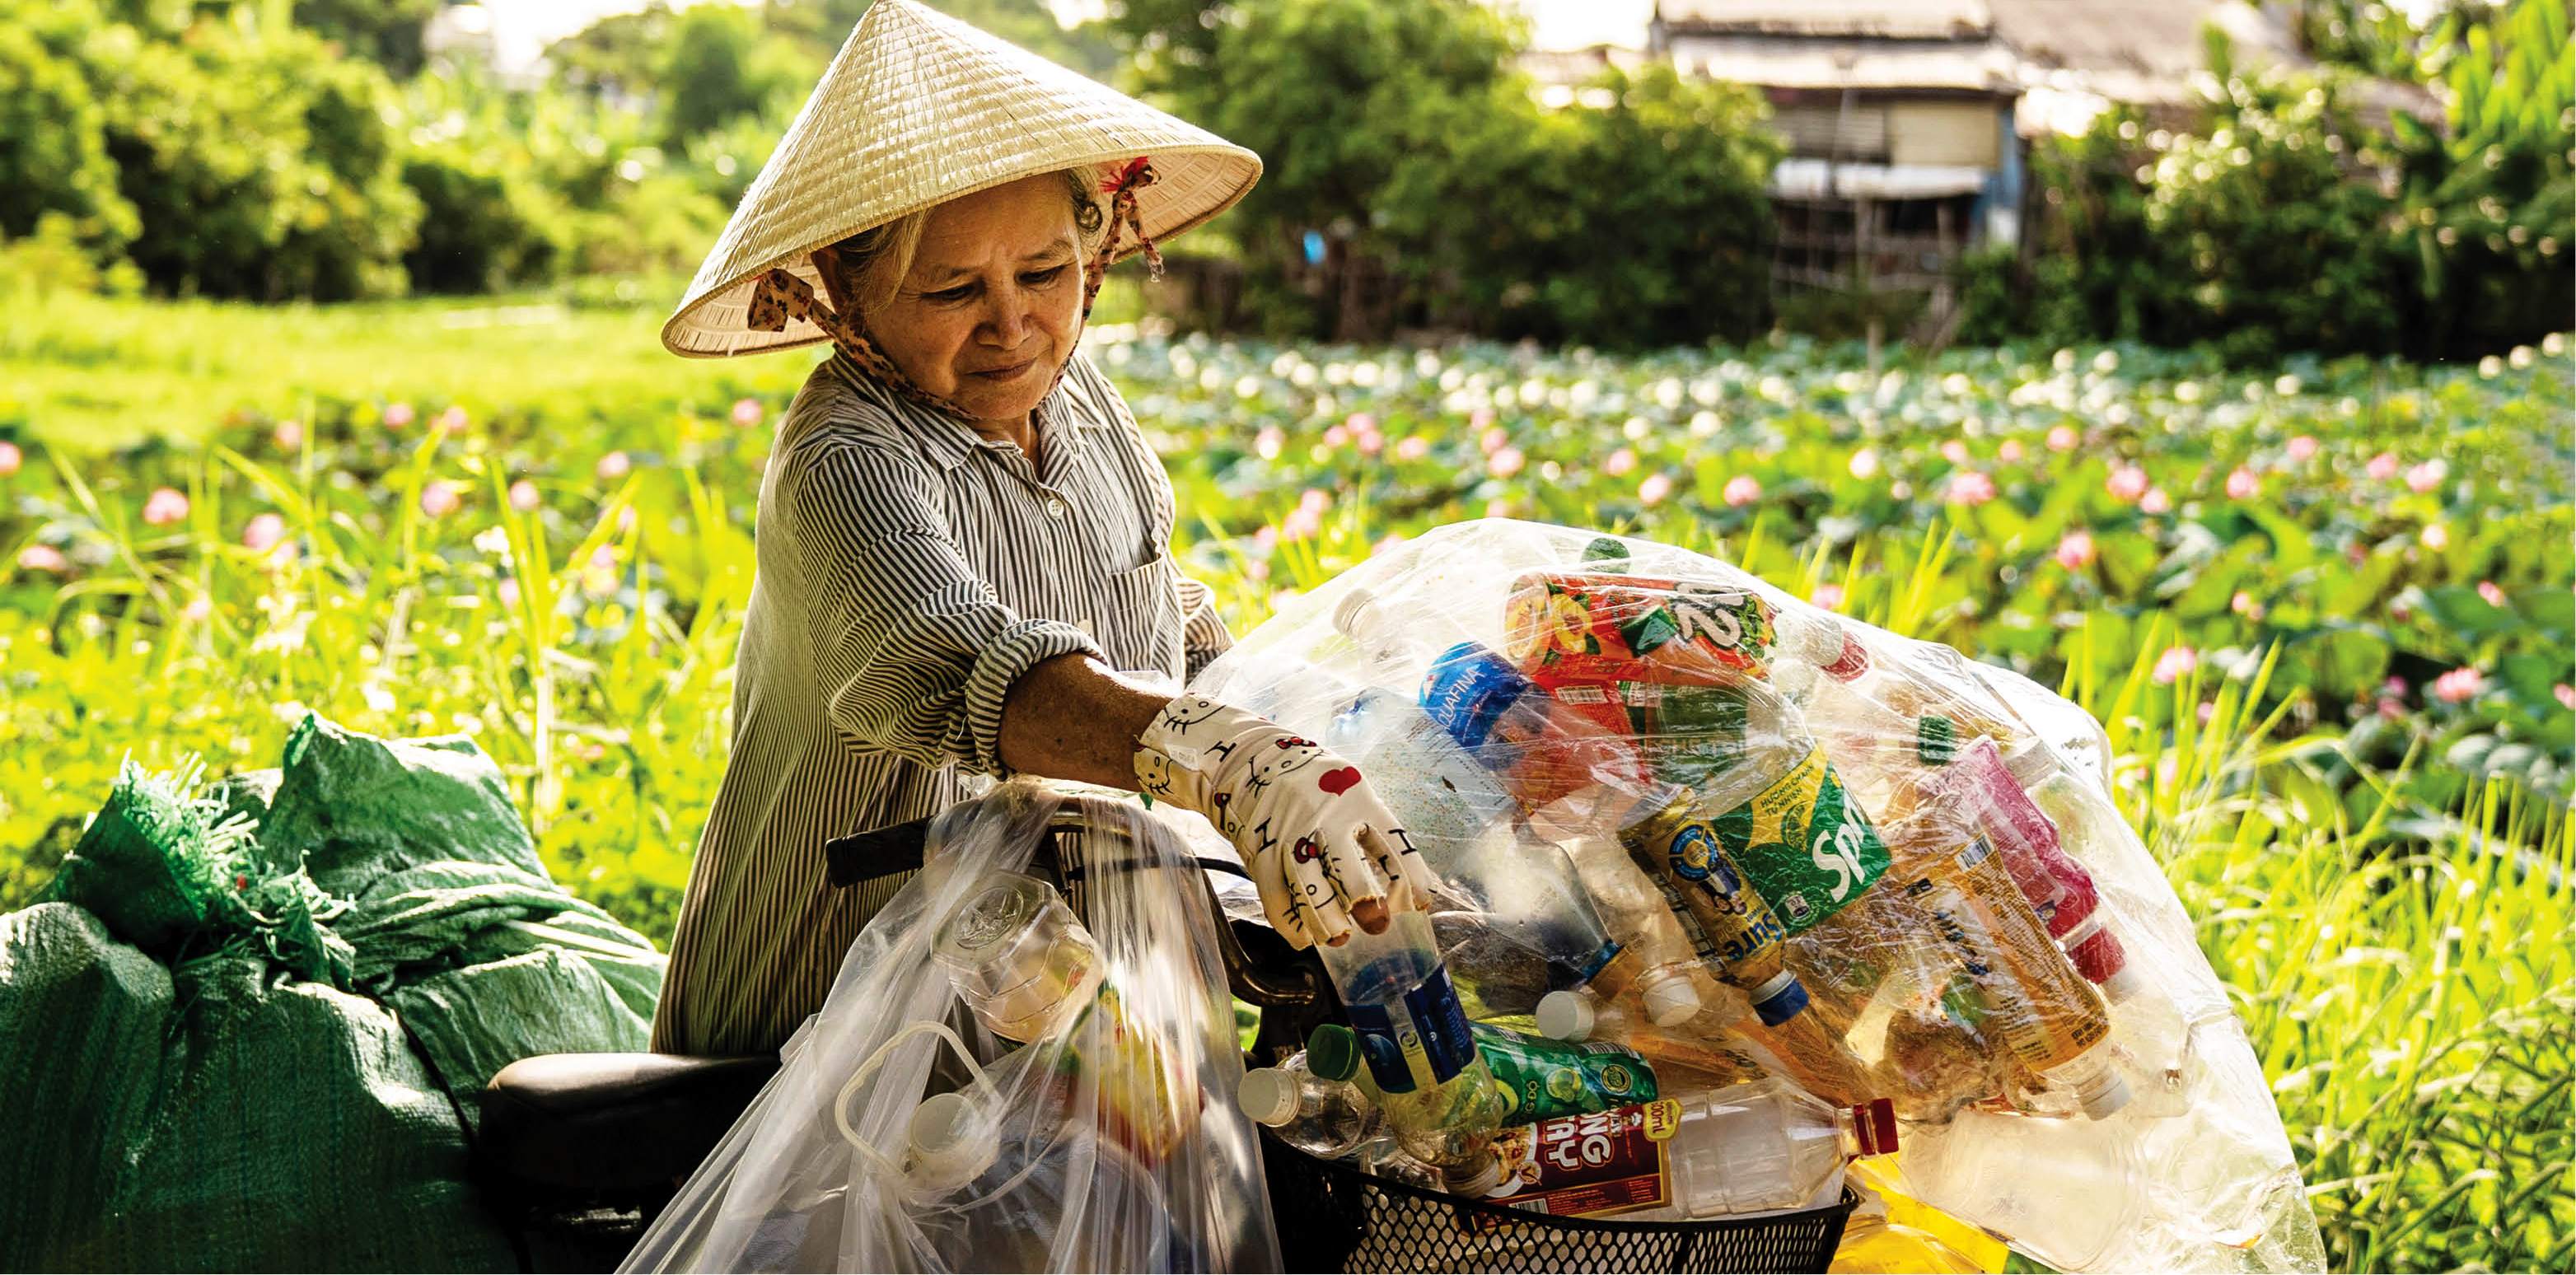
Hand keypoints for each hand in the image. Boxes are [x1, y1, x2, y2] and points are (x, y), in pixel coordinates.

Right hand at [1132, 693, 1434, 948]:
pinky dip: (1291, 925)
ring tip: (1340, 936)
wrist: (1248, 761)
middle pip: (1348, 870)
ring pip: (1310, 891)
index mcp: (1355, 798)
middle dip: (1365, 905)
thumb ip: (1373, 825)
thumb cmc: (1311, 780)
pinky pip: (1276, 899)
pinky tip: (1305, 937)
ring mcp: (1289, 838)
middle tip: (1377, 924)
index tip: (1419, 904)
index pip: (1392, 842)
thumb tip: (1408, 876)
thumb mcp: (1349, 787)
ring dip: (1328, 923)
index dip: (1410, 878)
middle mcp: (1323, 818)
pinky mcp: (1262, 855)